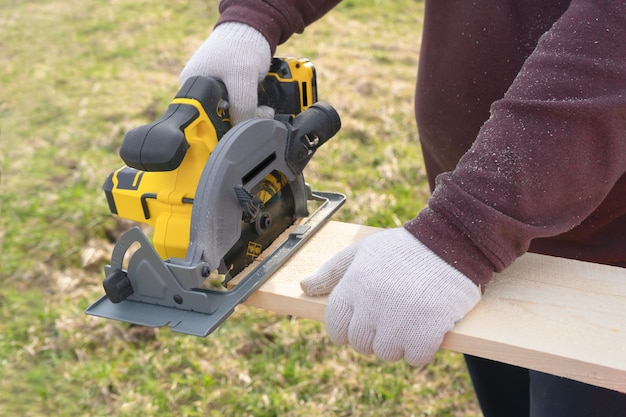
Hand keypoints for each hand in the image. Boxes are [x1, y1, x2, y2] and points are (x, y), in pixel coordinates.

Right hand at [180, 22, 272, 124]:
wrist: (252, 30)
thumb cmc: (241, 46)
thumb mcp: (242, 78)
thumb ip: (242, 107)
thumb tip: (243, 131)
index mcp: (191, 87)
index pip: (202, 122)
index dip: (221, 130)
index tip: (240, 131)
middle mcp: (196, 91)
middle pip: (217, 122)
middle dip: (239, 121)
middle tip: (257, 114)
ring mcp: (210, 91)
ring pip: (228, 117)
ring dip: (246, 116)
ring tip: (261, 109)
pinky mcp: (223, 91)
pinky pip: (235, 109)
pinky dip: (248, 109)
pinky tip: (257, 105)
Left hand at [300, 228, 480, 365]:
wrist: (450, 241)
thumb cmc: (403, 248)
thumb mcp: (362, 251)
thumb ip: (331, 271)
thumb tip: (305, 287)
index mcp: (352, 287)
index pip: (336, 329)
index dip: (349, 329)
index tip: (365, 321)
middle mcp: (370, 306)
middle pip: (361, 345)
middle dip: (375, 336)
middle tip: (393, 316)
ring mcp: (398, 320)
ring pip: (387, 354)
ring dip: (399, 344)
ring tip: (411, 320)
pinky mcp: (426, 330)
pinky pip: (415, 358)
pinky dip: (422, 350)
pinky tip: (428, 329)